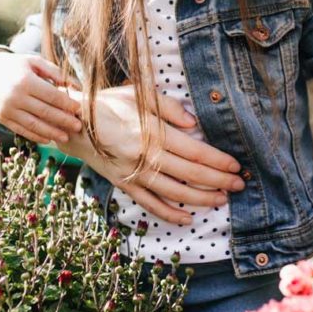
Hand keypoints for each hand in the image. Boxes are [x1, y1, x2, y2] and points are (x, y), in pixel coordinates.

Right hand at [0, 51, 82, 144]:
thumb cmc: (16, 66)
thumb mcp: (34, 62)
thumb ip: (55, 72)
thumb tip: (77, 85)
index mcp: (25, 81)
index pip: (51, 96)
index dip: (67, 103)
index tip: (80, 109)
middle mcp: (15, 97)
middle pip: (44, 112)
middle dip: (63, 120)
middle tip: (78, 126)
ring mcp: (7, 110)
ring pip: (33, 125)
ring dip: (51, 132)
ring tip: (66, 137)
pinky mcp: (2, 119)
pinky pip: (22, 130)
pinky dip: (36, 136)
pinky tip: (48, 139)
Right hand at [57, 86, 245, 225]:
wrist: (73, 124)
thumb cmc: (109, 104)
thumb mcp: (137, 94)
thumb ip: (168, 107)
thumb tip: (193, 124)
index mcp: (150, 131)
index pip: (193, 150)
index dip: (217, 160)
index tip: (235, 165)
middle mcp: (143, 156)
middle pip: (189, 173)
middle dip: (218, 181)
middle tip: (239, 185)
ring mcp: (133, 173)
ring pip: (174, 192)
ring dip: (201, 198)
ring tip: (222, 199)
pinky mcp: (123, 185)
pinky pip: (150, 204)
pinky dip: (170, 213)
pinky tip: (188, 218)